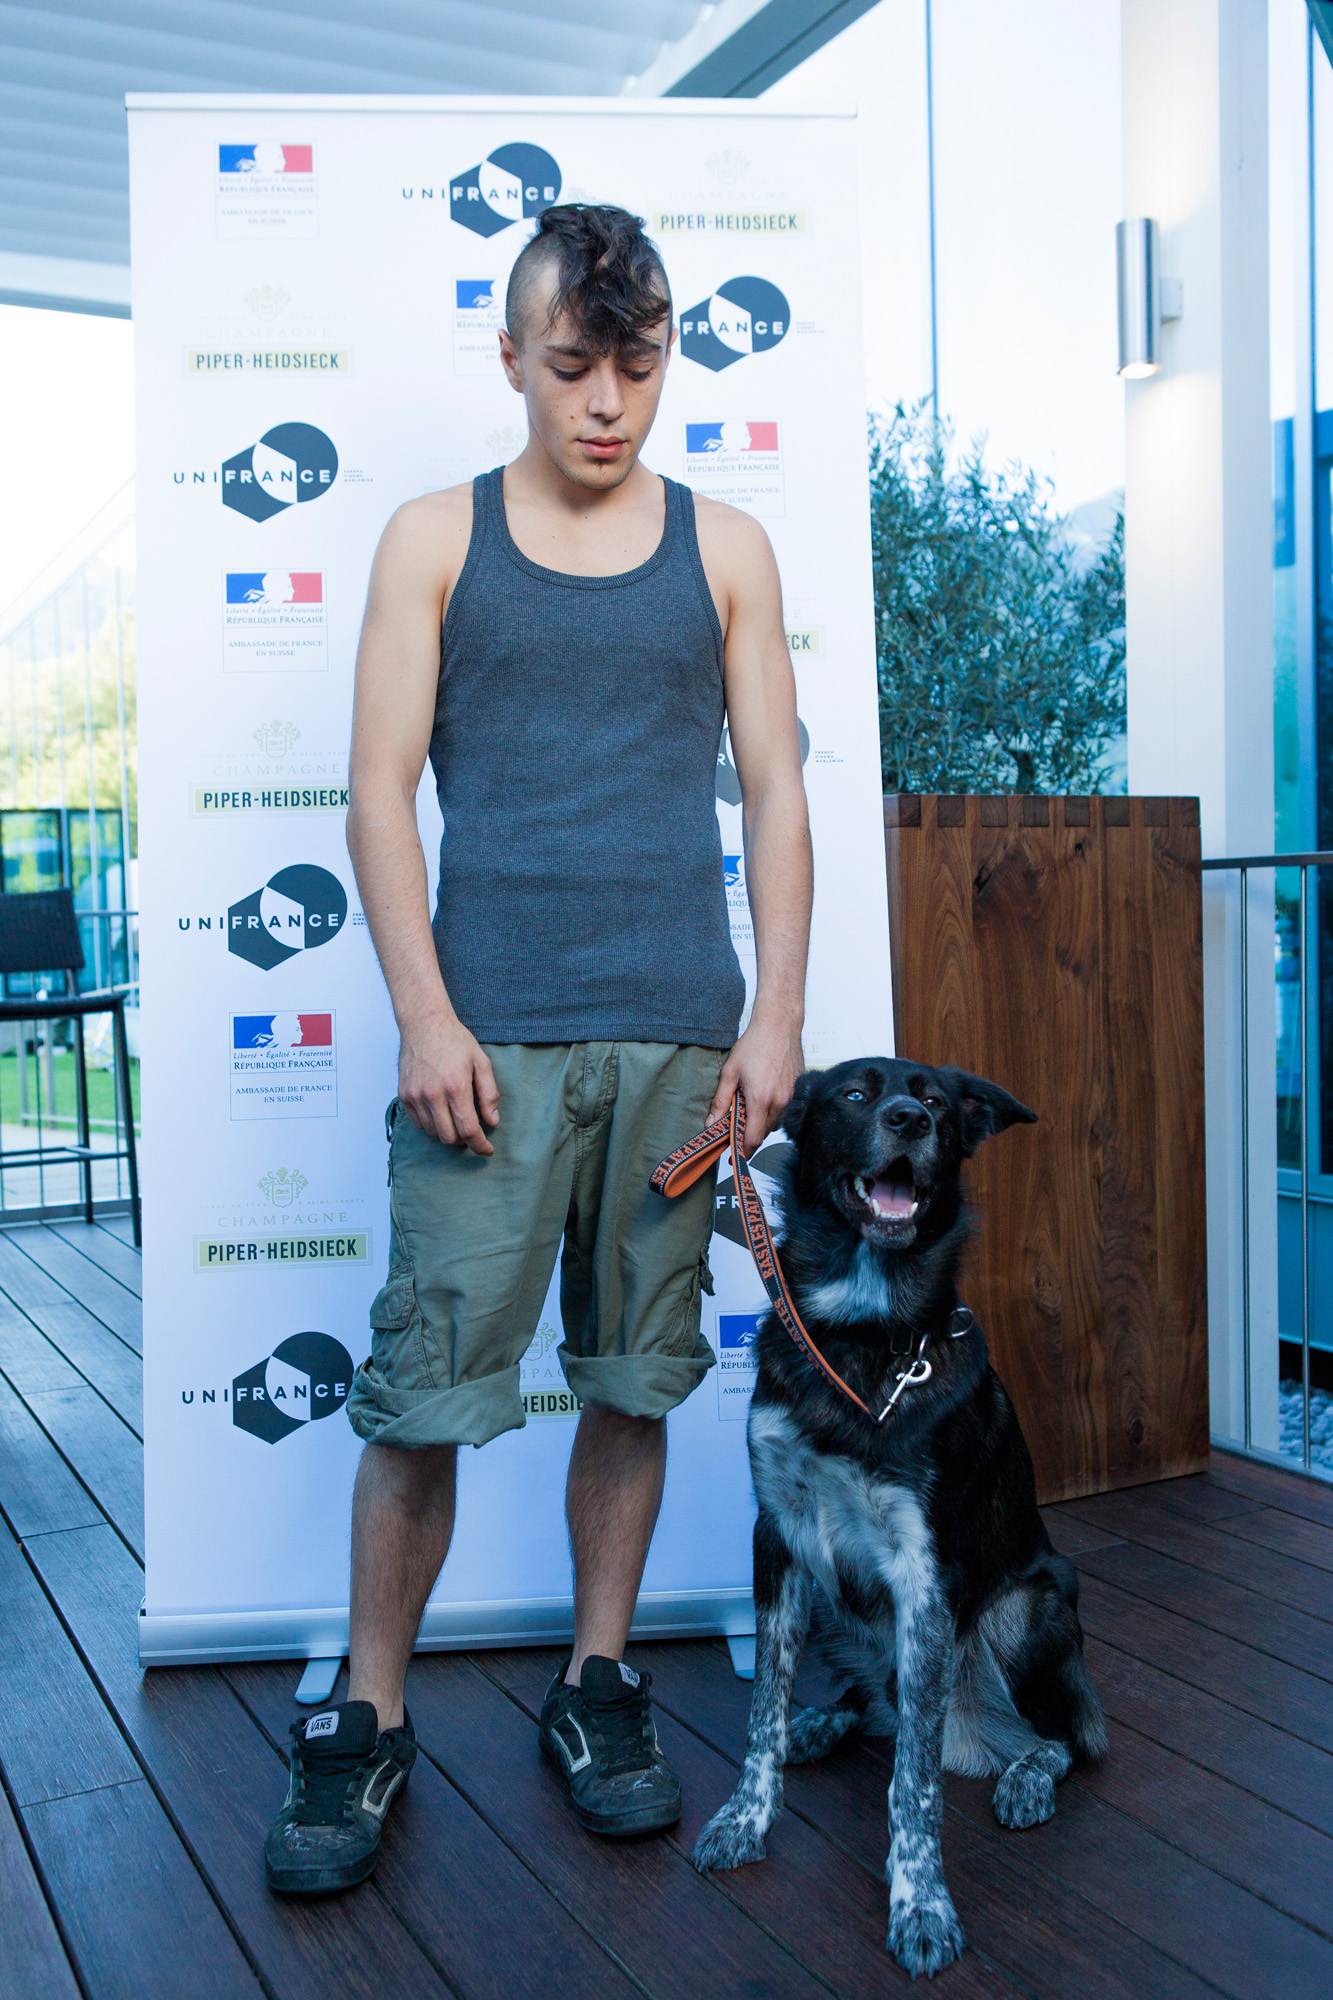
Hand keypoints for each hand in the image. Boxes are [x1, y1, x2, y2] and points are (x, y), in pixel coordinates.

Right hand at [397, 1013, 498, 1153]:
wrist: (424, 1023)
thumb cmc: (454, 1040)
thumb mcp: (481, 1062)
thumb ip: (489, 1093)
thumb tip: (492, 1121)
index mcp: (456, 1086)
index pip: (469, 1130)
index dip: (480, 1145)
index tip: (487, 1150)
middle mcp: (433, 1094)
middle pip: (449, 1137)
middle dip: (464, 1141)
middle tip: (473, 1131)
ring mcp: (415, 1095)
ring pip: (432, 1133)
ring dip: (447, 1132)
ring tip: (456, 1118)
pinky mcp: (404, 1095)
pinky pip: (418, 1124)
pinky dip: (431, 1124)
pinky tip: (440, 1111)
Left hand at [708, 1013, 803, 1155]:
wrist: (779, 1026)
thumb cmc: (755, 1045)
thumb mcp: (730, 1073)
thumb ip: (721, 1101)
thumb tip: (712, 1123)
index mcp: (760, 1099)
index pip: (753, 1138)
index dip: (743, 1150)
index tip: (735, 1155)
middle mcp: (779, 1101)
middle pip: (764, 1132)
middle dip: (750, 1133)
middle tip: (736, 1125)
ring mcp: (791, 1096)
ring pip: (775, 1122)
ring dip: (762, 1121)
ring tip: (750, 1104)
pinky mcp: (798, 1090)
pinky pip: (784, 1109)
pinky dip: (773, 1109)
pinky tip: (764, 1093)